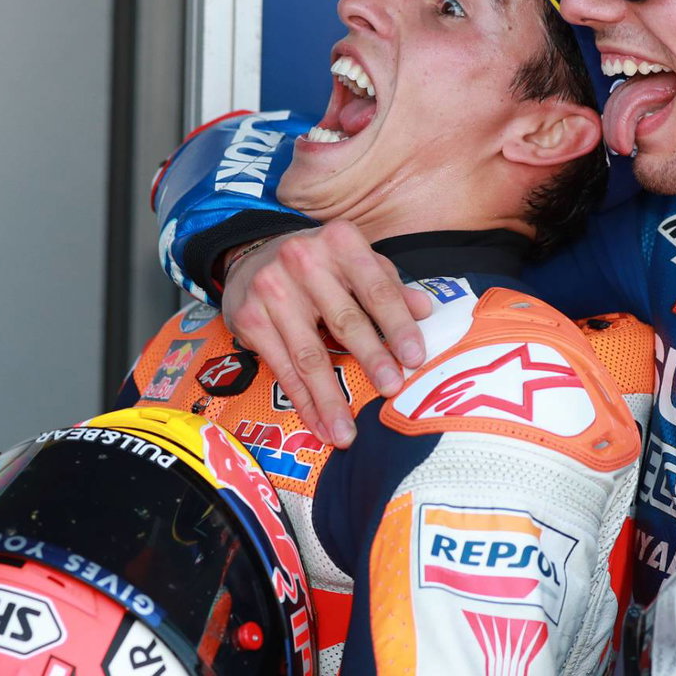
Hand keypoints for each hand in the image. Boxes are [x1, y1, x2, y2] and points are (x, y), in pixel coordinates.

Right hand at [224, 220, 432, 446]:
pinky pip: (282, 369)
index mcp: (340, 243)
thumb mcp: (354, 261)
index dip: (398, 325)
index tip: (415, 358)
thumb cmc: (317, 264)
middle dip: (370, 359)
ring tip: (348, 432)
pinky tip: (320, 424)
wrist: (250, 255)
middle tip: (391, 390)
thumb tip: (425, 310)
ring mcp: (272, 290)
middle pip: (344, 320)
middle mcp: (302, 261)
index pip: (376, 289)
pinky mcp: (250, 319)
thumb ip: (388, 285)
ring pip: (309, 354)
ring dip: (330, 398)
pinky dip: (303, 401)